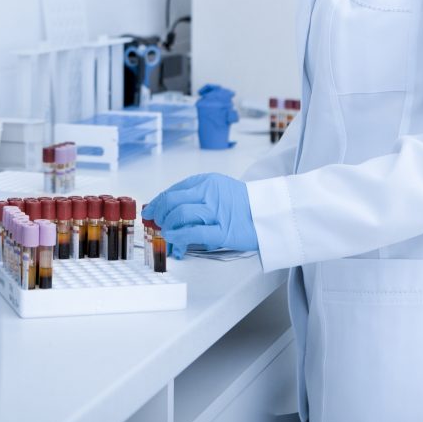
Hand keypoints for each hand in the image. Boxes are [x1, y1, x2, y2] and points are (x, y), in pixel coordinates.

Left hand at [142, 173, 257, 258]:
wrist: (271, 213)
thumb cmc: (244, 204)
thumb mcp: (219, 190)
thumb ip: (197, 196)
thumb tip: (169, 208)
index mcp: (207, 181)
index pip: (174, 190)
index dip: (158, 202)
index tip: (151, 210)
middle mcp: (209, 193)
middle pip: (172, 201)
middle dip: (159, 213)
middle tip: (156, 223)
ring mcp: (216, 212)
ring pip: (180, 214)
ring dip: (167, 225)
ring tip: (166, 232)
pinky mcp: (222, 231)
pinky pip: (193, 232)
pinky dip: (178, 236)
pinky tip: (175, 239)